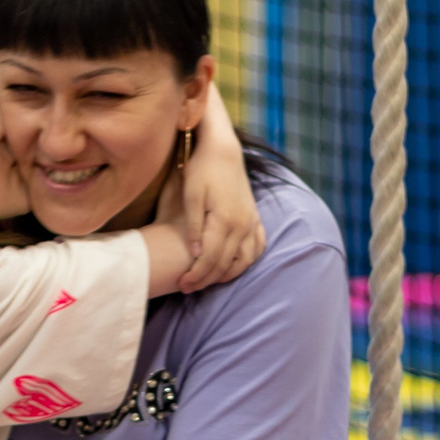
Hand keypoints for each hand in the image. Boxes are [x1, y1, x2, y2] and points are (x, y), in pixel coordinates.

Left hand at [178, 135, 265, 292]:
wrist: (223, 150)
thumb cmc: (201, 170)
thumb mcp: (190, 196)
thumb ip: (194, 226)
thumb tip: (196, 254)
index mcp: (225, 220)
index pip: (211, 259)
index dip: (196, 275)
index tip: (182, 284)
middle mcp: (243, 224)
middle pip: (226, 263)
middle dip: (206, 279)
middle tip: (188, 288)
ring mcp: (252, 221)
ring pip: (245, 259)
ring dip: (228, 274)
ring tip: (208, 279)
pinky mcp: (255, 217)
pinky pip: (257, 246)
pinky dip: (247, 260)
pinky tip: (233, 264)